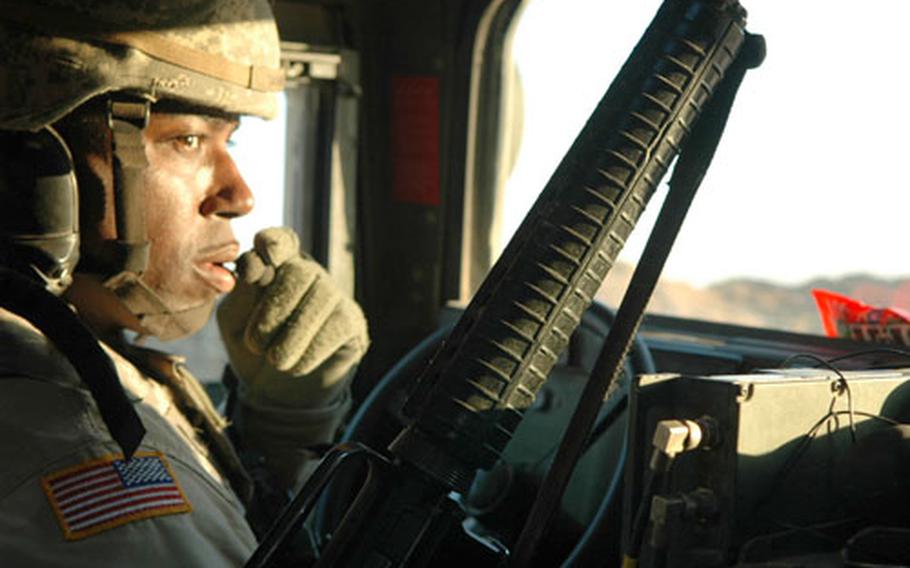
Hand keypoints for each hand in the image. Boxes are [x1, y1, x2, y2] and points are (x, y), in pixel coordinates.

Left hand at [217, 227, 368, 407]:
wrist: (278, 391)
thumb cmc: (253, 347)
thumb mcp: (235, 320)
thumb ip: (241, 292)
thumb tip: (257, 266)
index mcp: (275, 266)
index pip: (281, 240)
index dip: (273, 243)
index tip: (260, 259)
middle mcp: (307, 273)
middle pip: (299, 272)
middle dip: (275, 309)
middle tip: (255, 343)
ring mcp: (333, 295)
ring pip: (320, 299)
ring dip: (292, 336)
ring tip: (275, 360)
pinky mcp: (351, 321)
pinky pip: (336, 326)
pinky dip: (311, 350)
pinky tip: (296, 365)